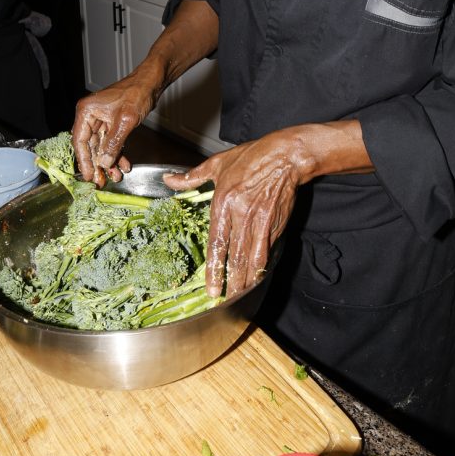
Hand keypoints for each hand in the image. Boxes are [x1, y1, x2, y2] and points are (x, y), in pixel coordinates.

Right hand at [72, 76, 155, 185]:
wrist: (151, 83)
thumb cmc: (136, 93)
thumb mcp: (125, 121)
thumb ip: (113, 143)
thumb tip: (104, 163)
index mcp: (87, 111)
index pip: (80, 140)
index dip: (84, 160)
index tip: (88, 175)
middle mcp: (91, 116)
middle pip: (89, 146)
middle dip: (97, 165)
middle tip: (100, 181)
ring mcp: (101, 120)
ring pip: (101, 146)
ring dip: (108, 162)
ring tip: (115, 177)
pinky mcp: (112, 123)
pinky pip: (111, 142)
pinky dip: (117, 153)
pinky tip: (123, 165)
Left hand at [163, 131, 307, 298]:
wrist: (285, 156)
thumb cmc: (252, 157)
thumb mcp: (218, 164)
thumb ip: (193, 177)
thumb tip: (169, 180)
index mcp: (223, 202)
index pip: (216, 242)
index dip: (213, 268)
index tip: (210, 287)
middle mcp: (241, 215)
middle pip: (234, 257)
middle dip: (229, 282)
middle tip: (223, 299)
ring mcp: (260, 222)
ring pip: (251, 258)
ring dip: (245, 279)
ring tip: (239, 295)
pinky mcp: (275, 224)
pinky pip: (267, 251)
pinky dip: (261, 267)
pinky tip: (257, 277)